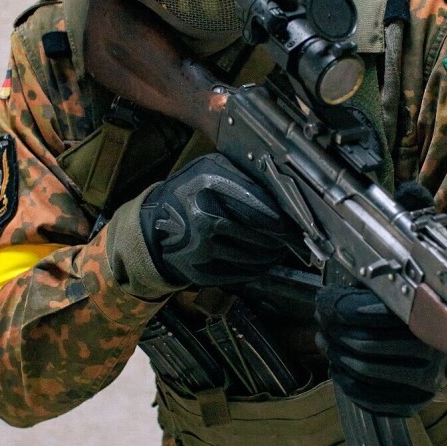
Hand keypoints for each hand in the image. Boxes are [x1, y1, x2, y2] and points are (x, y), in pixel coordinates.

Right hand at [140, 153, 295, 285]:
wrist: (153, 226)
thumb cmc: (188, 195)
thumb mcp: (208, 172)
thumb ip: (242, 178)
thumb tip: (282, 198)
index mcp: (210, 186)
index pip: (261, 207)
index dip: (282, 220)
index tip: (293, 225)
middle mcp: (206, 217)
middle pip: (261, 234)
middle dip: (280, 239)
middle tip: (290, 240)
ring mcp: (202, 248)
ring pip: (254, 257)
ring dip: (271, 256)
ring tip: (276, 251)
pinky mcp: (201, 271)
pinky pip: (240, 273)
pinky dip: (255, 270)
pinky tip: (259, 263)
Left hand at [314, 285, 446, 415]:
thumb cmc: (413, 318)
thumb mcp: (396, 298)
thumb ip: (369, 296)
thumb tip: (326, 302)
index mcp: (428, 319)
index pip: (376, 315)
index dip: (344, 312)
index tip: (326, 307)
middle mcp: (431, 352)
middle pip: (368, 345)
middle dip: (336, 336)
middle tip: (322, 329)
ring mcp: (425, 381)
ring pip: (367, 372)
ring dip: (338, 359)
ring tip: (327, 347)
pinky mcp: (415, 402)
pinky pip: (373, 400)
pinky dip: (348, 386)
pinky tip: (338, 372)